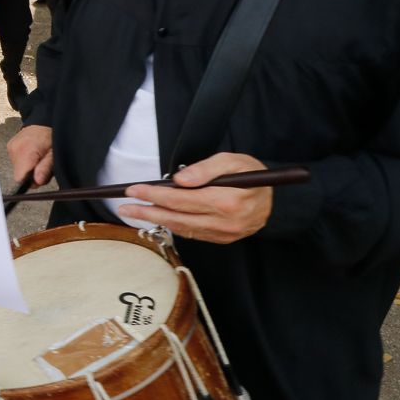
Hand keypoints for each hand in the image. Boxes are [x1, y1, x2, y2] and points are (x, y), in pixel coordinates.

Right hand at [7, 124, 53, 186]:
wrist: (44, 122)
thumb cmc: (51, 137)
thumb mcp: (53, 155)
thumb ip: (45, 169)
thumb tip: (37, 181)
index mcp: (25, 152)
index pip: (19, 178)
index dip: (29, 182)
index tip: (38, 176)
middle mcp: (14, 149)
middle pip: (18, 175)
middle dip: (30, 175)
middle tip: (41, 165)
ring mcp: (10, 147)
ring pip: (17, 169)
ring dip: (27, 168)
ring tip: (37, 158)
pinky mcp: (10, 146)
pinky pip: (15, 161)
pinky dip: (23, 161)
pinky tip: (31, 154)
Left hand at [121, 152, 272, 243]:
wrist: (275, 197)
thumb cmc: (252, 174)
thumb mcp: (232, 160)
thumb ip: (205, 169)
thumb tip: (178, 180)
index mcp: (229, 201)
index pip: (181, 200)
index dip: (155, 195)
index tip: (133, 190)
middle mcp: (227, 222)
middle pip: (177, 218)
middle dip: (147, 211)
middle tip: (124, 207)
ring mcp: (226, 234)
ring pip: (183, 229)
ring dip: (156, 221)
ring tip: (136, 213)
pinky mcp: (224, 240)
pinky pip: (193, 234)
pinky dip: (174, 226)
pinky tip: (160, 218)